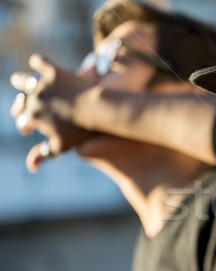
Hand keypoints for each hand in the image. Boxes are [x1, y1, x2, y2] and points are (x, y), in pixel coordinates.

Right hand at [10, 54, 93, 170]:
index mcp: (32, 117)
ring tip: (21, 82)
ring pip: (22, 80)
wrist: (98, 109)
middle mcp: (32, 99)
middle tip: (24, 106)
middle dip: (21, 106)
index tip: (28, 127)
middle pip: (20, 101)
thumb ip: (44, 154)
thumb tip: (31, 167)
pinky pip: (39, 62)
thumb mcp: (62, 145)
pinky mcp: (53, 70)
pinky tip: (39, 63)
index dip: (25, 125)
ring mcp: (42, 83)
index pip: (22, 121)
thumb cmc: (81, 130)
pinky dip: (38, 62)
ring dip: (21, 82)